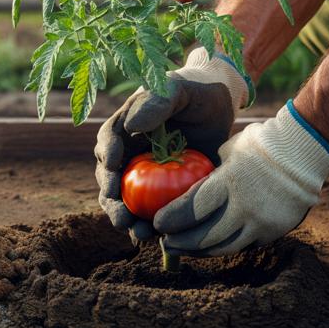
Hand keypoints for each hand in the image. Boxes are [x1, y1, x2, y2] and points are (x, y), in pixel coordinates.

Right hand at [95, 48, 247, 241]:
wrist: (222, 108)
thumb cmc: (198, 91)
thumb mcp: (179, 88)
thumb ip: (158, 100)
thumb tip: (132, 124)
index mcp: (125, 125)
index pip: (108, 141)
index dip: (106, 156)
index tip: (112, 170)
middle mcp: (128, 151)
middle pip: (109, 178)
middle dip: (111, 200)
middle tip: (122, 216)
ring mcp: (143, 172)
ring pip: (125, 199)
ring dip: (127, 219)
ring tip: (138, 233)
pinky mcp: (162, 189)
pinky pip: (150, 210)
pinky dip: (150, 225)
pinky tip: (157, 239)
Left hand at [153, 101, 328, 256]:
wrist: (304, 149)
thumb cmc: (261, 143)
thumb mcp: (228, 151)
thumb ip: (210, 174)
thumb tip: (188, 188)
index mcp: (229, 183)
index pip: (191, 210)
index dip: (170, 220)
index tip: (158, 224)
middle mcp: (244, 208)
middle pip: (204, 237)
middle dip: (180, 243)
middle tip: (164, 243)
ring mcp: (262, 223)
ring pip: (224, 248)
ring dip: (200, 251)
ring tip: (185, 248)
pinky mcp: (275, 231)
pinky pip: (245, 244)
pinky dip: (226, 245)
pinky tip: (213, 243)